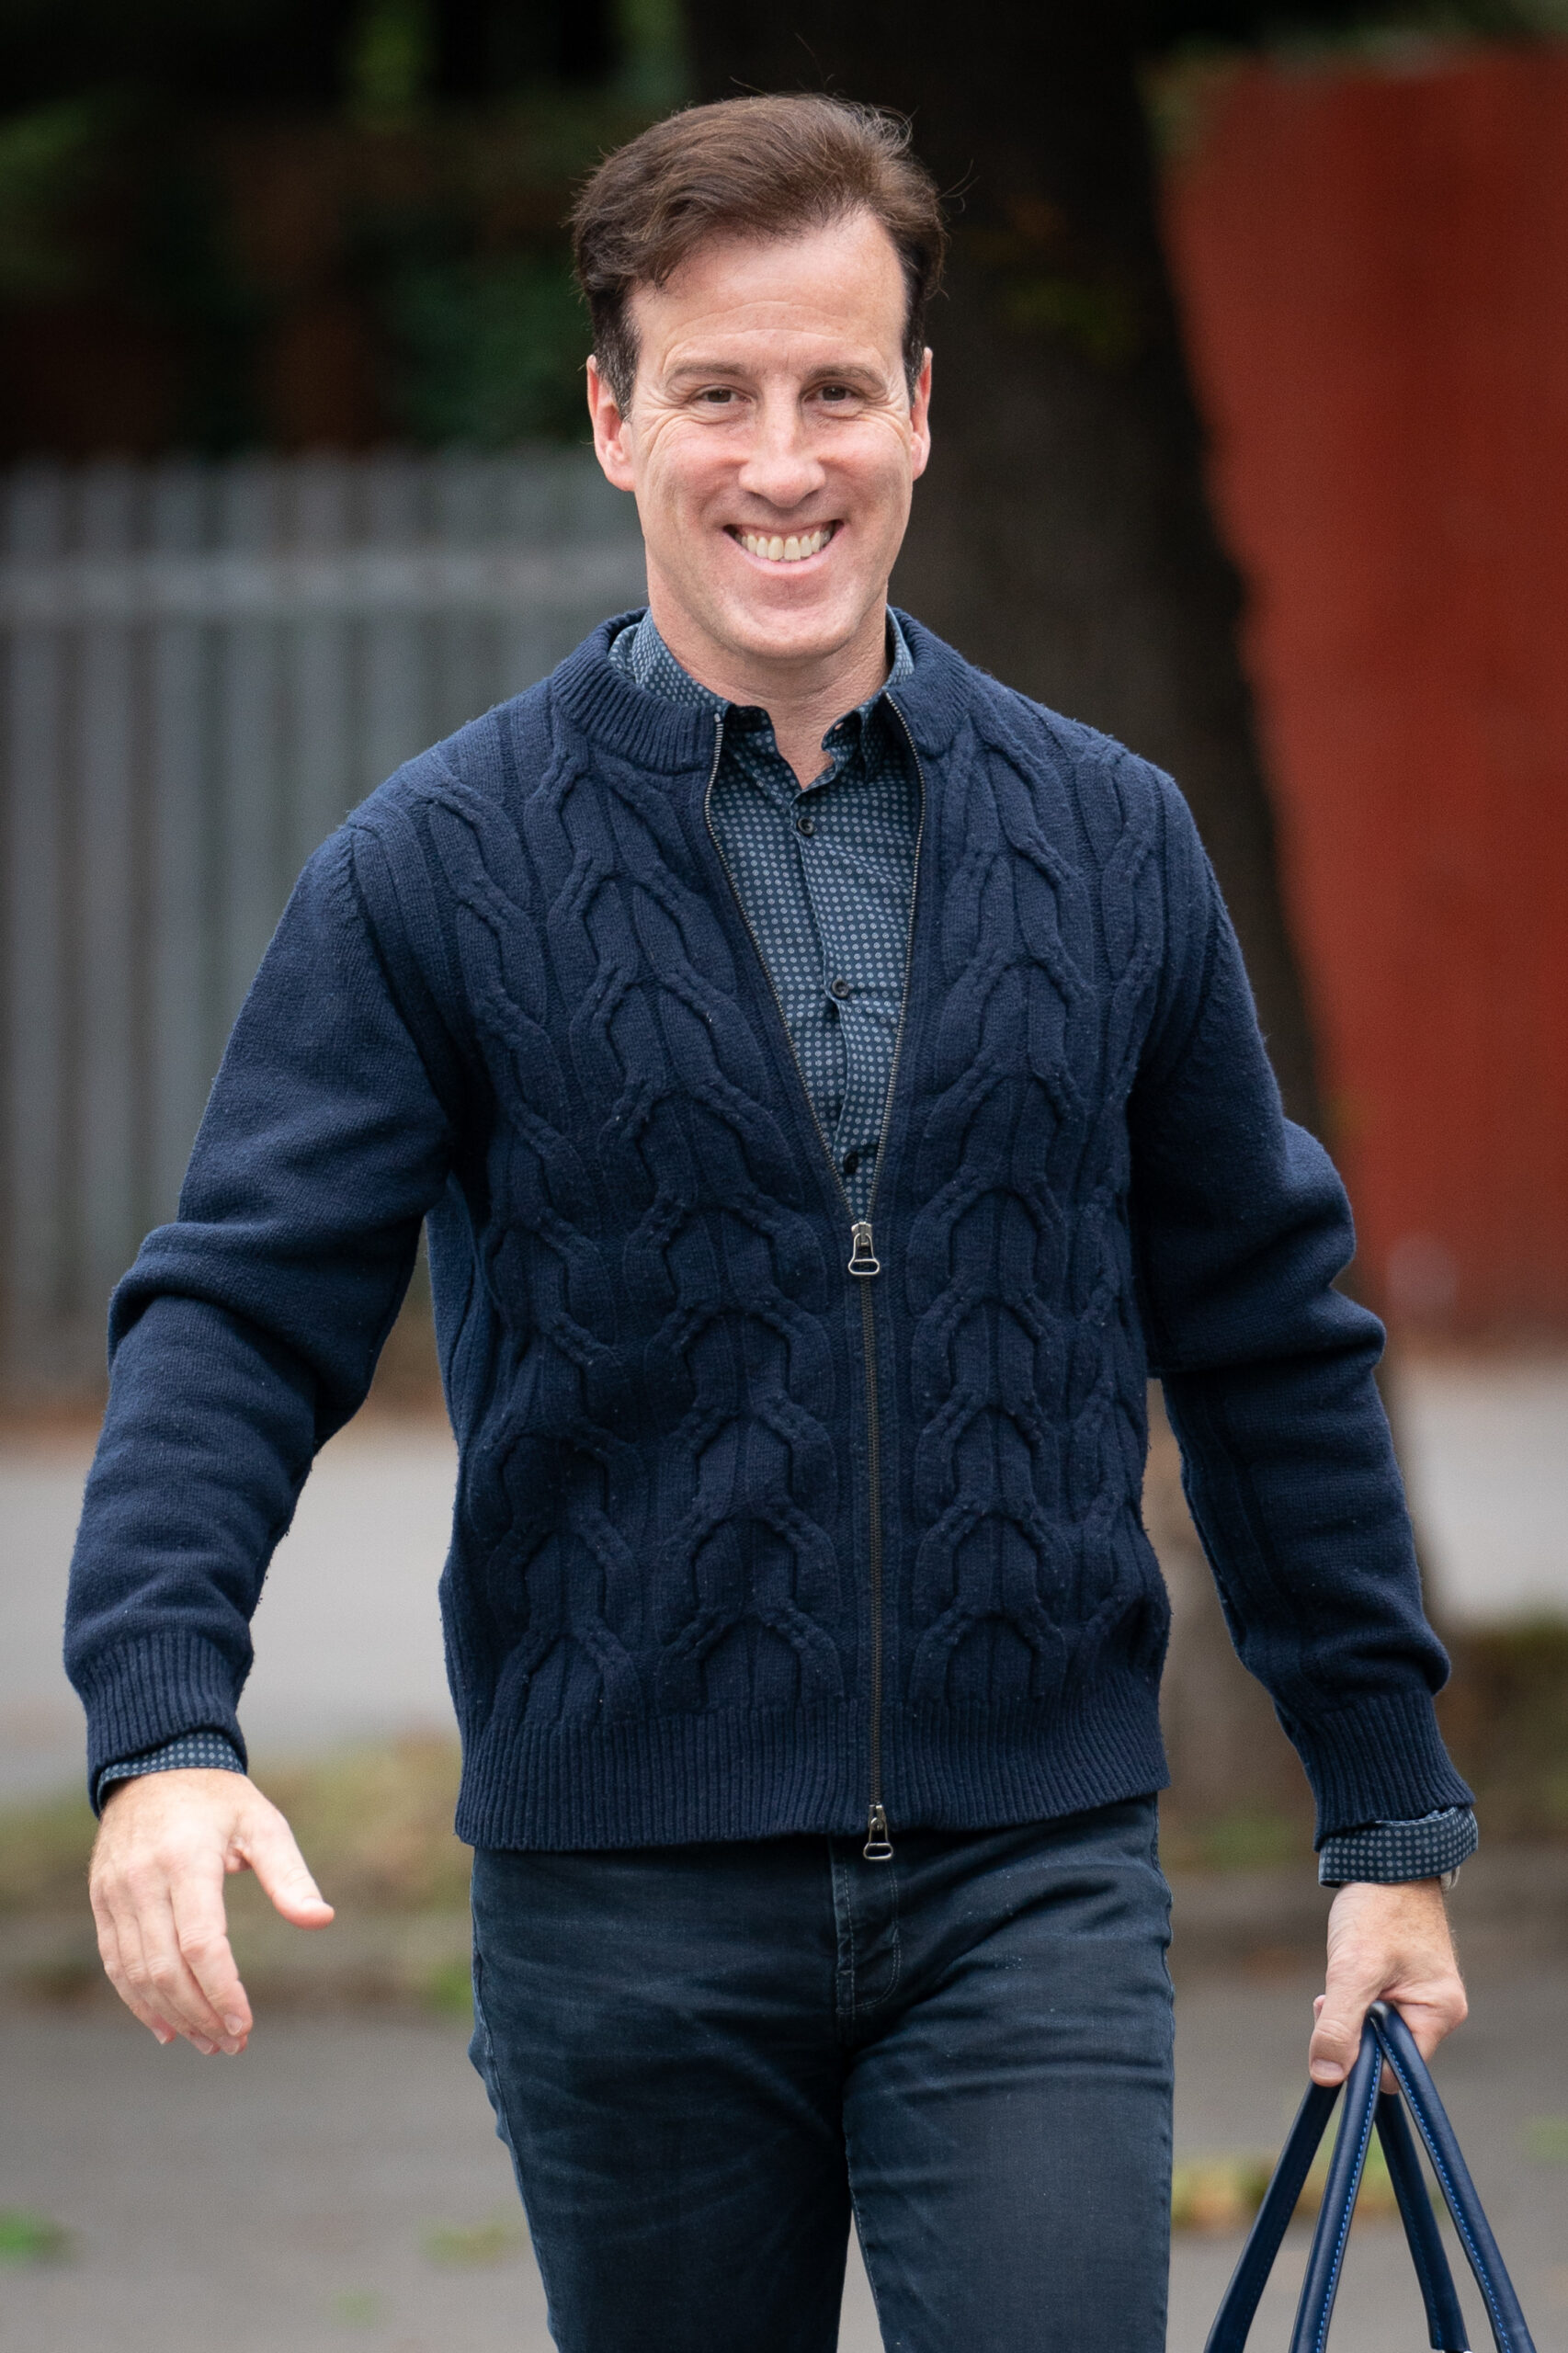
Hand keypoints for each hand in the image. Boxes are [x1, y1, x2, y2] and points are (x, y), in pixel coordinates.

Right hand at [89, 1768, 332, 2054]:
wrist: (154, 1765)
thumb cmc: (220, 1799)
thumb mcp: (262, 1823)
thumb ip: (290, 1874)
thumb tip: (322, 1919)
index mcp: (186, 1859)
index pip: (201, 1943)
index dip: (222, 1991)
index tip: (245, 2024)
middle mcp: (143, 1880)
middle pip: (166, 1967)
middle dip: (201, 2014)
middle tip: (232, 2044)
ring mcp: (115, 1892)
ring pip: (136, 1973)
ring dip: (172, 2015)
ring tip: (207, 2043)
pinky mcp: (101, 1901)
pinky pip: (115, 1962)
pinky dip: (138, 2000)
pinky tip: (167, 2025)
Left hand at [1309, 1879, 1465, 2086]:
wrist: (1384, 1858)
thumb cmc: (1377, 1909)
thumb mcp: (1352, 1970)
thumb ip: (1340, 2026)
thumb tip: (1327, 2079)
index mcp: (1440, 2013)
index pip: (1397, 2070)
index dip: (1361, 2060)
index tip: (1334, 2031)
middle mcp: (1438, 2010)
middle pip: (1385, 2050)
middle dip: (1352, 2030)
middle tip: (1330, 1997)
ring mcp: (1420, 1995)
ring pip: (1375, 2028)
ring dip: (1349, 2011)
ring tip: (1339, 1977)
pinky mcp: (1403, 1981)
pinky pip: (1375, 2007)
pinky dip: (1354, 1996)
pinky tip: (1345, 1973)